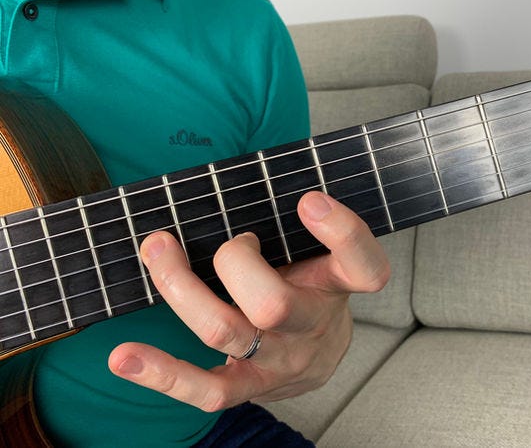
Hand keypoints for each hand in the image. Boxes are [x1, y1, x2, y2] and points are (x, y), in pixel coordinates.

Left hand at [107, 191, 389, 410]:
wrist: (318, 351)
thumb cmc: (309, 281)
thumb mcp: (318, 249)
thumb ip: (294, 222)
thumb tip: (237, 184)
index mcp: (340, 285)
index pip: (363, 265)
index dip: (341, 233)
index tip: (308, 199)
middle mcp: (313, 326)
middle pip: (274, 304)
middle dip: (235, 262)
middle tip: (235, 241)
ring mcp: (280, 362)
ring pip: (225, 332)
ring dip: (180, 288)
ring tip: (157, 250)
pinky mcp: (248, 387)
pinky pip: (203, 390)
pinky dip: (160, 372)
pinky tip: (123, 356)